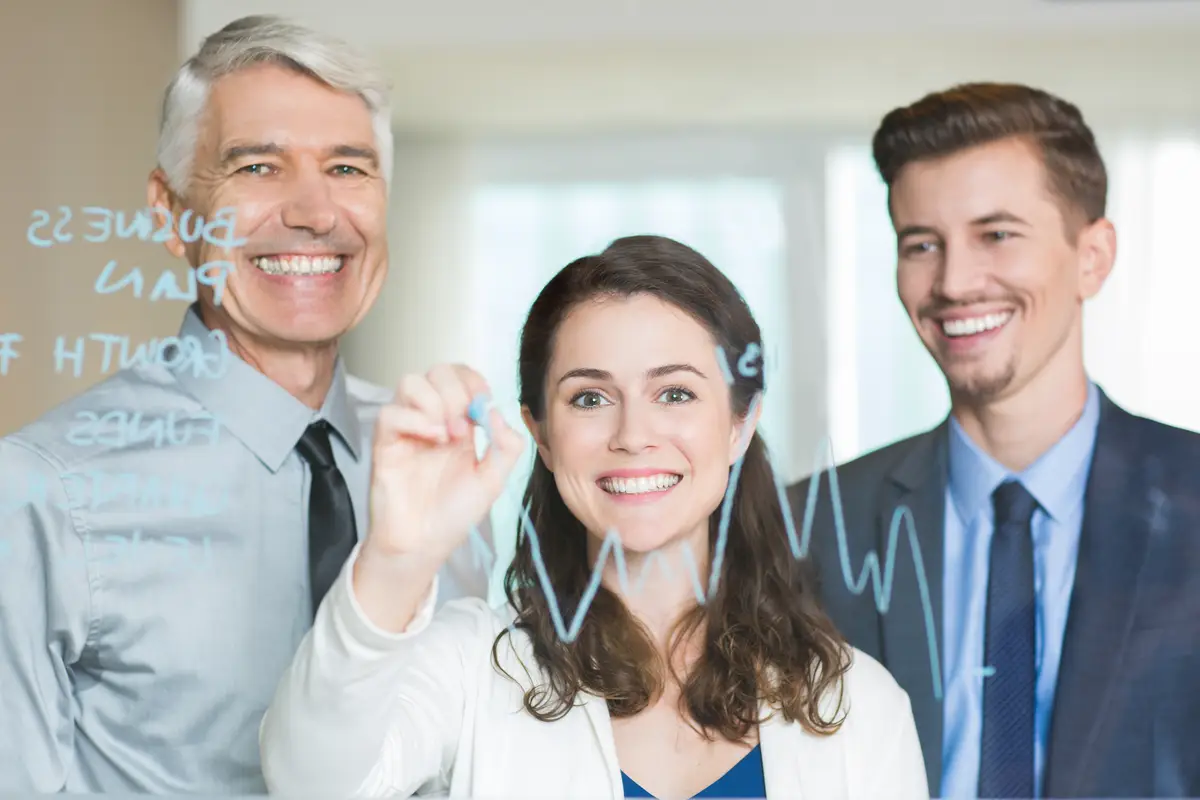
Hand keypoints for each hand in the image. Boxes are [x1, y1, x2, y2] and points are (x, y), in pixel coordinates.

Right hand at [366, 364, 523, 565]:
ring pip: (411, 382)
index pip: (461, 376)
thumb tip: (496, 411)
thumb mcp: (493, 480)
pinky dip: (416, 419)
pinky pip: (391, 412)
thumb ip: (506, 446)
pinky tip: (433, 440)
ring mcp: (407, 429)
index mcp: (458, 423)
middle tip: (465, 427)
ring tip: (449, 436)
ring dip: (436, 402)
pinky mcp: (385, 443)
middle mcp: (431, 419)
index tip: (483, 405)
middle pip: (437, 372)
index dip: (474, 381)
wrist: (424, 545)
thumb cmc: (452, 514)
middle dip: (457, 392)